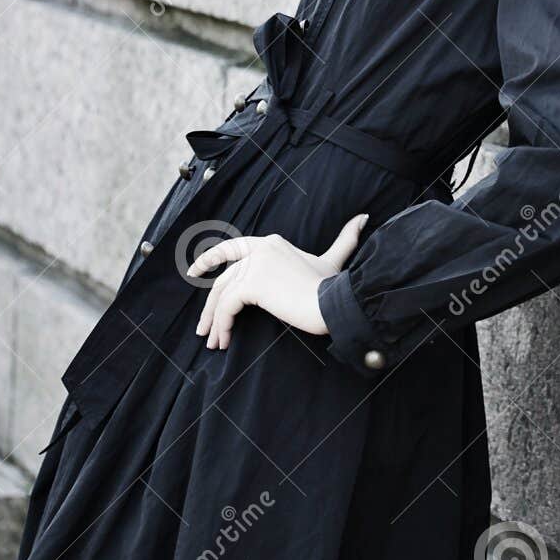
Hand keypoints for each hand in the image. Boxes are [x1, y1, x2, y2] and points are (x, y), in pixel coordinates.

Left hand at [190, 213, 369, 349]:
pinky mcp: (252, 284)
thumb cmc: (334, 288)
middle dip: (209, 304)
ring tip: (213, 342)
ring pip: (221, 295)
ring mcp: (255, 265)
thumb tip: (364, 218)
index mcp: (271, 243)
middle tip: (202, 328)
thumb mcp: (334, 261)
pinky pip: (227, 307)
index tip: (195, 272)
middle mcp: (260, 249)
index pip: (233, 250)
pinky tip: (224, 341)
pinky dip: (222, 325)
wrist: (335, 304)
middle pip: (224, 277)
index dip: (210, 259)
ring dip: (214, 321)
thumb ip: (345, 239)